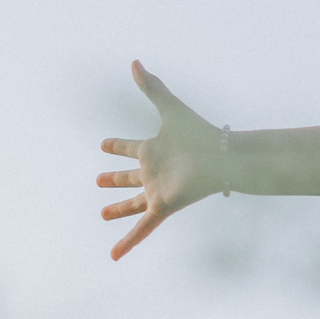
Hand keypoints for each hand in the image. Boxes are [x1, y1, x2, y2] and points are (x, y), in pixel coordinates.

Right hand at [97, 61, 228, 259]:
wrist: (220, 157)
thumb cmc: (199, 133)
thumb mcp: (170, 108)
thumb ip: (152, 87)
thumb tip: (135, 62)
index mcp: (153, 149)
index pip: (129, 147)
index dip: (116, 146)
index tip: (103, 144)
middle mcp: (153, 172)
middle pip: (129, 177)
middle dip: (115, 179)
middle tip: (99, 180)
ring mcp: (157, 191)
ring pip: (133, 203)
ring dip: (119, 209)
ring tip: (103, 212)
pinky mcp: (163, 207)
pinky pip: (143, 229)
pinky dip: (129, 243)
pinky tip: (115, 256)